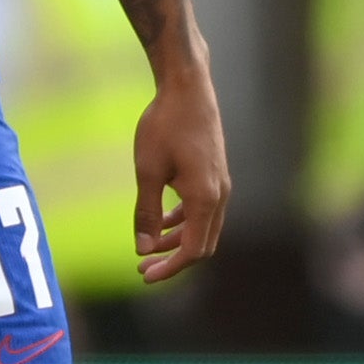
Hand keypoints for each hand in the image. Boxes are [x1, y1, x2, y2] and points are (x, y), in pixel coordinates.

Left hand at [129, 70, 229, 285]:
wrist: (187, 88)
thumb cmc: (164, 125)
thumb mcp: (147, 171)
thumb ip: (147, 213)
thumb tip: (143, 248)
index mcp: (205, 198)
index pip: (193, 250)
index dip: (170, 268)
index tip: (144, 274)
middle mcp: (220, 194)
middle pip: (202, 244)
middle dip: (174, 260)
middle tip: (143, 267)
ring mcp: (221, 184)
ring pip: (203, 227)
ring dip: (178, 241)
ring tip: (149, 247)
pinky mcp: (215, 174)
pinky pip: (203, 210)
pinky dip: (184, 221)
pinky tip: (163, 221)